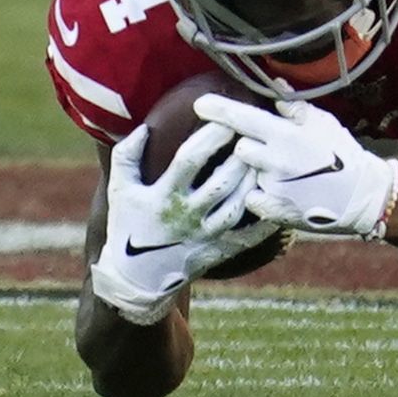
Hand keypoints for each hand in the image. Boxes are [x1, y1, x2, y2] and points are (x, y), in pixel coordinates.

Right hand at [89, 122, 276, 323]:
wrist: (134, 279)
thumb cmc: (128, 226)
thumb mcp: (120, 190)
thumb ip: (126, 156)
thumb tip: (145, 127)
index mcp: (163, 196)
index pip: (190, 160)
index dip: (210, 136)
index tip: (227, 117)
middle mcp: (186, 216)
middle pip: (221, 182)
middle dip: (241, 156)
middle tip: (256, 134)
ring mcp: (204, 236)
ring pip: (238, 206)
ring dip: (253, 181)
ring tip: (264, 159)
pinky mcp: (218, 252)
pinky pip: (248, 236)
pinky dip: (266, 220)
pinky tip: (277, 197)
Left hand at [198, 94, 397, 238]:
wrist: (361, 196)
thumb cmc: (343, 155)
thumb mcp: (325, 123)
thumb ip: (295, 108)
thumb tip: (276, 88)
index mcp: (285, 135)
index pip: (242, 118)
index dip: (219, 110)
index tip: (200, 104)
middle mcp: (273, 160)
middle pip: (240, 148)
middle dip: (250, 147)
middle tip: (272, 150)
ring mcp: (271, 187)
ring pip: (248, 174)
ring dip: (259, 171)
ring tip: (286, 173)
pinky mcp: (272, 209)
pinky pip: (253, 198)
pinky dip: (263, 195)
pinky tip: (284, 192)